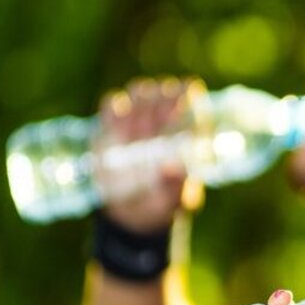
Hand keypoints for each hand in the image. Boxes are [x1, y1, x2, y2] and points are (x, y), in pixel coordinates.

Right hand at [97, 77, 206, 233]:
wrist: (132, 213)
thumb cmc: (163, 204)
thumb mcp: (173, 201)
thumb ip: (175, 187)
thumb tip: (170, 168)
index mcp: (188, 133)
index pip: (191, 99)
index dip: (185, 97)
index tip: (179, 107)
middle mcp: (165, 121)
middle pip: (165, 91)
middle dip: (160, 99)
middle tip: (155, 122)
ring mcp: (138, 121)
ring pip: (140, 91)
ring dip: (138, 101)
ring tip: (136, 130)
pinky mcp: (112, 126)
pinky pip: (112, 103)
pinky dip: (113, 108)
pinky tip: (116, 127)